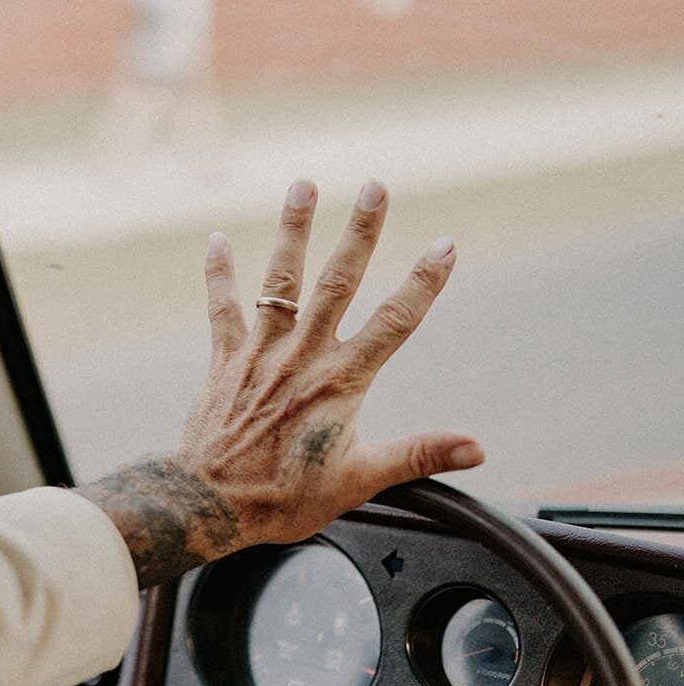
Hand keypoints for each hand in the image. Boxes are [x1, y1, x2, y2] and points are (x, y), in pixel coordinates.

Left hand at [77, 178, 482, 588]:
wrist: (209, 501)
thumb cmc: (284, 496)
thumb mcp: (360, 481)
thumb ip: (418, 455)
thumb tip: (476, 446)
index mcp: (340, 382)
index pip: (394, 322)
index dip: (423, 283)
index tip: (445, 244)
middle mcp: (301, 356)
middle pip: (337, 282)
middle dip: (359, 232)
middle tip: (375, 186)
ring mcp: (260, 352)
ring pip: (280, 279)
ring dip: (293, 230)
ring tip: (303, 184)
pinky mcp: (225, 359)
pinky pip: (222, 307)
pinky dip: (219, 274)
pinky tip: (218, 239)